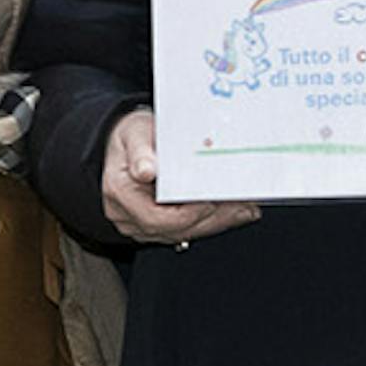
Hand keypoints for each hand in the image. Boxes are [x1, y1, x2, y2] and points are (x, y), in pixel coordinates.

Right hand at [99, 107, 253, 245]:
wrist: (124, 146)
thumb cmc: (131, 138)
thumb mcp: (135, 133)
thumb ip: (141, 151)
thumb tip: (146, 170)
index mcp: (120, 192)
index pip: (157, 217)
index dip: (190, 212)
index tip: (215, 200)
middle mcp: (128, 215)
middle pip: (176, 229)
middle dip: (213, 218)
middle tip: (242, 205)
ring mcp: (141, 224)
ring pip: (185, 232)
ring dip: (217, 221)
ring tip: (244, 208)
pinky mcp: (157, 226)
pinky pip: (187, 229)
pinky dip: (212, 220)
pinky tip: (233, 211)